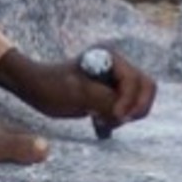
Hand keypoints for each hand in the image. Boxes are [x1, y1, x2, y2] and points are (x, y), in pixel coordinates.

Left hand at [0, 48, 156, 134]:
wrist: (35, 87)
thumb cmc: (51, 86)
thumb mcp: (78, 94)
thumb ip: (105, 100)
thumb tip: (123, 112)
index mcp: (110, 56)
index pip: (136, 80)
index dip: (129, 100)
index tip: (114, 116)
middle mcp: (117, 64)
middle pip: (145, 87)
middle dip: (133, 107)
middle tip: (113, 119)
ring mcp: (115, 78)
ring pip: (139, 100)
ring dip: (125, 115)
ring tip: (100, 120)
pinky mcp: (111, 92)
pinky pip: (128, 107)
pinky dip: (118, 118)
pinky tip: (98, 125)